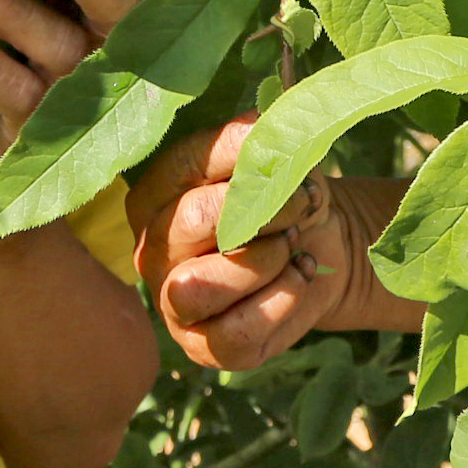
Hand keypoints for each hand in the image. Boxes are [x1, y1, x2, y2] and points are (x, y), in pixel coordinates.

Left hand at [0, 0, 160, 241]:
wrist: (10, 172)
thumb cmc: (34, 58)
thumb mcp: (57, 11)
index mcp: (130, 19)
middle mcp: (115, 56)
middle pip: (117, 13)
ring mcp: (79, 95)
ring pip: (58, 48)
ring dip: (8, 11)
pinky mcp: (39, 130)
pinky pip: (13, 93)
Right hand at [129, 116, 394, 371]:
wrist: (316, 252)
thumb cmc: (285, 199)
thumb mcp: (280, 161)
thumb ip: (266, 139)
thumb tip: (270, 119)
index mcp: (156, 194)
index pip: (186, 163)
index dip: (242, 153)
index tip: (286, 152)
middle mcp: (151, 249)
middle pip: (192, 221)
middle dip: (261, 211)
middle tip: (299, 207)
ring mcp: (172, 303)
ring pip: (199, 287)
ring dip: (263, 262)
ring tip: (292, 247)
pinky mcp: (204, 347)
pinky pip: (236, 333)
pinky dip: (282, 302)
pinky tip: (299, 277)